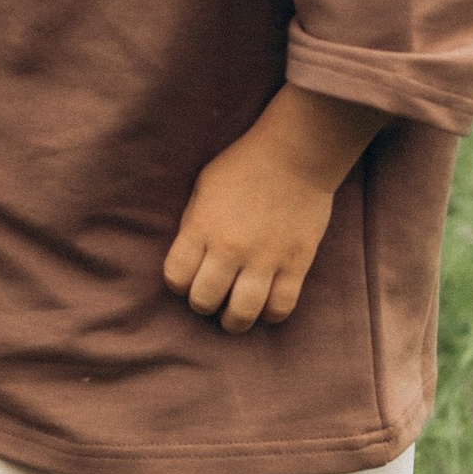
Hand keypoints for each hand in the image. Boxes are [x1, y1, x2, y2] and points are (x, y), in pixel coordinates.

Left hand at [161, 87, 388, 335]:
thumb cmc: (244, 165)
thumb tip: (192, 259)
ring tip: (235, 314)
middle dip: (203, 304)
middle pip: (204, 301)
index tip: (187, 278)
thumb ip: (195, 225)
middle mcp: (230, 248)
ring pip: (242, 314)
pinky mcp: (296, 264)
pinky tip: (265, 307)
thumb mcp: (203, 188)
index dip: (178, 283)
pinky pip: (281, 308)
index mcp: (202, 228)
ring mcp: (265, 259)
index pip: (176, 277)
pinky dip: (270, 315)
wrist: (296, 153)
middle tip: (212, 297)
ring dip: (233, 320)